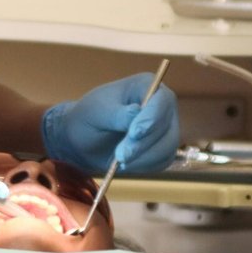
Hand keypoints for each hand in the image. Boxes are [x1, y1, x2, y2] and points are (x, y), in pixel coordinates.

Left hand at [41, 73, 179, 174]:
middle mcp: (162, 106)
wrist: (85, 139)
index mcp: (147, 85)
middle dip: (142, 144)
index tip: (135, 133)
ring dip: (142, 158)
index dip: (152, 118)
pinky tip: (123, 164)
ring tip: (117, 161)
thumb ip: (118, 114)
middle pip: (165, 127)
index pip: (162, 100)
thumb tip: (136, 113)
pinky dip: (141, 166)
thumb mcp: (96, 112)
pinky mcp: (162, 150)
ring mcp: (165, 129)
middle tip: (120, 156)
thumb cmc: (89, 118)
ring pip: (166, 148)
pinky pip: (161, 162)